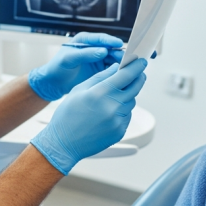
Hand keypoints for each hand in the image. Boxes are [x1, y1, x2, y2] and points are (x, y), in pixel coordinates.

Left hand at [28, 32, 123, 101]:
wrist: (53, 83)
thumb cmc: (57, 68)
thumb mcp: (69, 59)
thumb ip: (85, 54)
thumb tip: (103, 51)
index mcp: (84, 40)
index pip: (100, 38)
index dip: (110, 41)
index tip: (119, 44)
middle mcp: (93, 48)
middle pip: (110, 48)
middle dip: (119, 53)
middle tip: (127, 58)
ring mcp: (97, 59)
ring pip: (113, 59)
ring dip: (120, 62)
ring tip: (128, 67)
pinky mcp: (100, 70)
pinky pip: (112, 69)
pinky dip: (118, 71)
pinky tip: (124, 75)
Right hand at [30, 59, 147, 174]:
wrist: (64, 143)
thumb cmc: (67, 116)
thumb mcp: (79, 90)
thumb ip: (100, 76)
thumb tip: (115, 67)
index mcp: (100, 93)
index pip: (126, 75)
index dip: (136, 66)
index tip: (141, 61)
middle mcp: (112, 106)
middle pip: (135, 87)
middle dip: (139, 77)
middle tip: (138, 73)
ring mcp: (118, 120)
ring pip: (132, 101)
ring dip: (128, 94)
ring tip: (114, 95)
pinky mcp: (120, 131)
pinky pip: (127, 115)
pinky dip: (123, 109)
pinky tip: (109, 111)